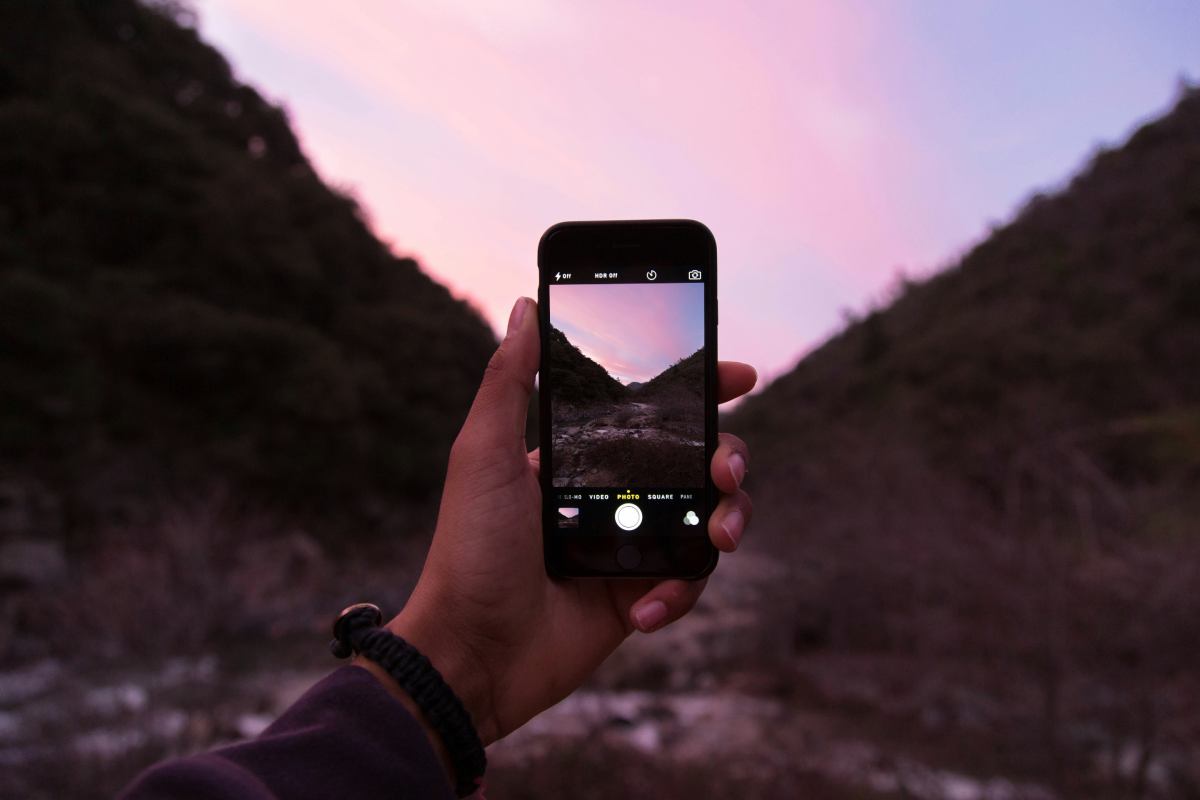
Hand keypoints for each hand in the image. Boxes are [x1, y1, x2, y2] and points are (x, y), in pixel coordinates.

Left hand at [362, 296, 755, 750]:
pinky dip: (679, 590)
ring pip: (709, 517)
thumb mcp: (483, 453)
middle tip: (725, 468)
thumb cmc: (470, 548)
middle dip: (729, 457)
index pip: (651, 412)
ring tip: (720, 536)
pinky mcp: (640, 595)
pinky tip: (644, 606)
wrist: (472, 651)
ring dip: (728, 520)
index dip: (699, 391)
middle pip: (697, 461)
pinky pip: (689, 580)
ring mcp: (629, 545)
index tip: (737, 375)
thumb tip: (526, 307)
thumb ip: (509, 381)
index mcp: (580, 455)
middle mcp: (611, 494)